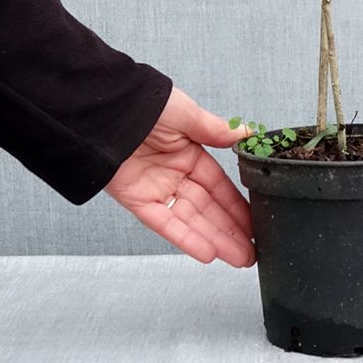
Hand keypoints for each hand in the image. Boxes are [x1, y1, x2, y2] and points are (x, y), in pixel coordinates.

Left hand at [105, 86, 254, 266]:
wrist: (106, 112)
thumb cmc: (146, 104)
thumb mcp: (188, 114)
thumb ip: (216, 130)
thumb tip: (246, 133)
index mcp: (189, 153)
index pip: (219, 186)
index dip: (238, 205)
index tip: (256, 221)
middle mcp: (175, 175)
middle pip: (208, 209)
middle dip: (231, 231)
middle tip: (252, 252)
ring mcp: (157, 190)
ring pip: (191, 221)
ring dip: (215, 240)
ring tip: (240, 258)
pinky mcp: (137, 201)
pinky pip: (165, 224)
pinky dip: (186, 238)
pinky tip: (208, 252)